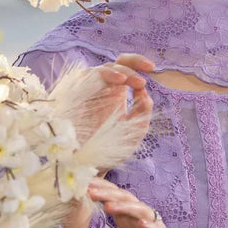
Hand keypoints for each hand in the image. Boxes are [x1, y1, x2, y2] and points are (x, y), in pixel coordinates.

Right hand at [87, 53, 154, 172]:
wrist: (90, 164)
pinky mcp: (75, 96)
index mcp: (115, 92)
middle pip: (115, 64)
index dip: (137, 62)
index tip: (152, 67)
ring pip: (100, 69)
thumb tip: (144, 92)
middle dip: (130, 66)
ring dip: (115, 72)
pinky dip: (100, 77)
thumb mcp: (135, 128)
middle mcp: (102, 88)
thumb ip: (143, 110)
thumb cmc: (111, 147)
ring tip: (126, 81)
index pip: (126, 68)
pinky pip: (84, 77)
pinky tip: (114, 83)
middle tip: (141, 81)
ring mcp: (88, 91)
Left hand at [87, 180, 227, 227]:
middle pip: (125, 200)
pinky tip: (141, 224)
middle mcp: (141, 220)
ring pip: (141, 211)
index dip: (100, 192)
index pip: (114, 201)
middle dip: (108, 194)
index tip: (82, 186)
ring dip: (126, 207)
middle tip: (90, 190)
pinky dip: (151, 226)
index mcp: (128, 222)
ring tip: (109, 206)